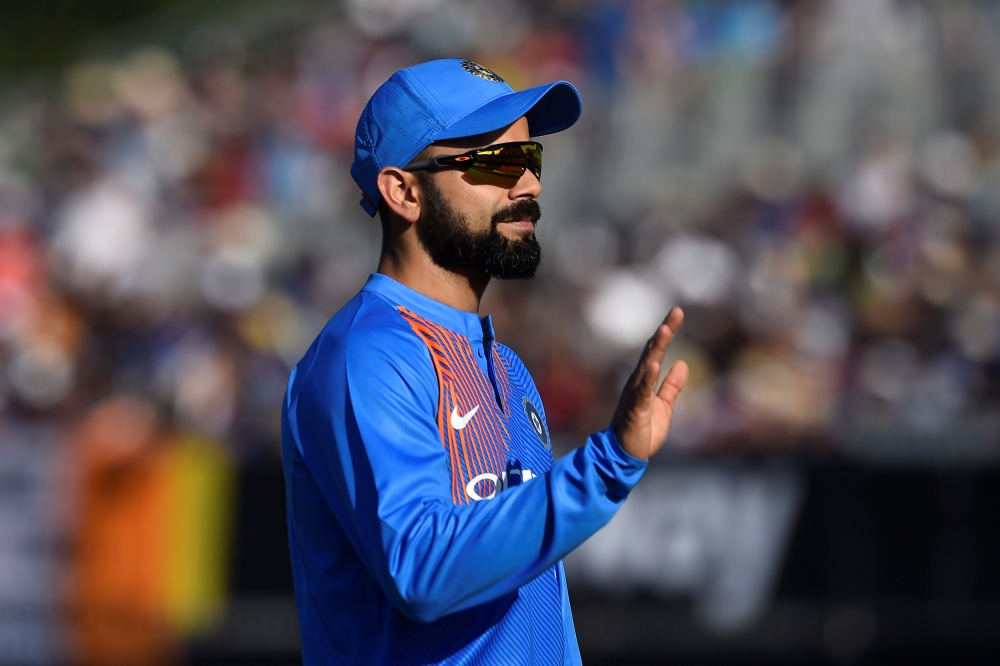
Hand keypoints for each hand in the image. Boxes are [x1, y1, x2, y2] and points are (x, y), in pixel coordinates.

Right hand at [611, 308, 688, 459]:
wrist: (627, 454)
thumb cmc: (643, 430)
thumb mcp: (664, 405)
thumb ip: (672, 385)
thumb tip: (683, 363)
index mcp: (645, 380)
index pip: (657, 350)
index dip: (668, 331)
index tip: (678, 312)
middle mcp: (638, 382)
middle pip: (652, 351)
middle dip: (665, 331)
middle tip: (676, 311)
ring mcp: (635, 394)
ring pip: (646, 366)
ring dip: (655, 348)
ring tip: (665, 331)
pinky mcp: (635, 409)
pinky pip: (642, 391)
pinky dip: (648, 377)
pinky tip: (655, 364)